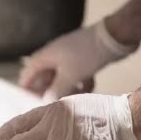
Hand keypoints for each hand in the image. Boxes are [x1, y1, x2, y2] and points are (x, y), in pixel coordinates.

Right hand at [19, 20, 137, 100]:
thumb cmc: (87, 55)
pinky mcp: (81, 58)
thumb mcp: (70, 75)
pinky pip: (74, 74)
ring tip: (72, 99)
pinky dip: (79, 82)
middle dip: (48, 91)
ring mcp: (68, 56)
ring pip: (60, 77)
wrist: (114, 35)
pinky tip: (88, 88)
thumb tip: (45, 102)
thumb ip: (56, 90)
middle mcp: (53, 56)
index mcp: (46, 56)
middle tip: (52, 104)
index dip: (26, 88)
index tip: (28, 102)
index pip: (28, 73)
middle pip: (44, 77)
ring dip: (65, 88)